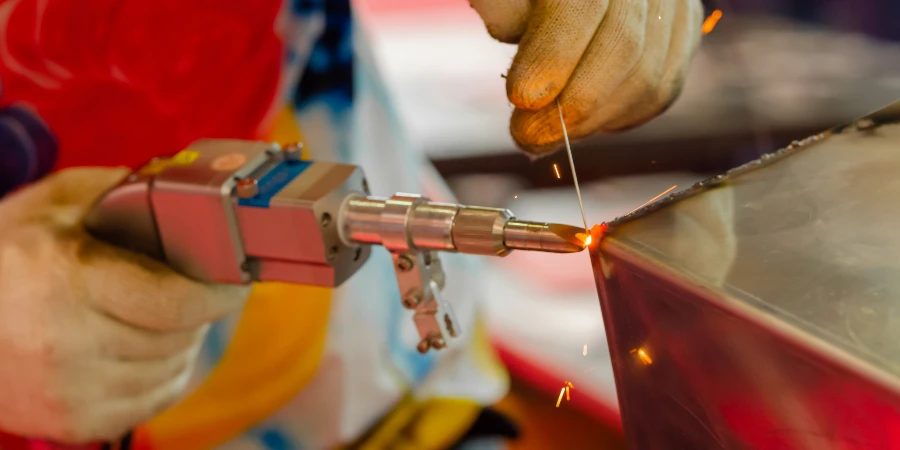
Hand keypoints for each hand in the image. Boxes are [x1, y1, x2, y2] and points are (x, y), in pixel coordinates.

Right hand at [0, 168, 249, 442]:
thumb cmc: (7, 252)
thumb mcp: (56, 203)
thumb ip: (122, 190)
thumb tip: (189, 191)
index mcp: (68, 280)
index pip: (176, 303)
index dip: (218, 293)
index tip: (235, 281)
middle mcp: (67, 342)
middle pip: (179, 336)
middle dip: (200, 312)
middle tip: (195, 291)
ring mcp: (68, 390)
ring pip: (172, 371)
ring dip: (183, 343)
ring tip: (166, 318)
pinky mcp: (71, 422)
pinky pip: (151, 401)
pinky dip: (163, 375)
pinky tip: (147, 350)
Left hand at [471, 0, 704, 156]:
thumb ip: (504, 13)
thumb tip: (530, 91)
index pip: (582, 7)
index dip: (553, 57)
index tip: (522, 97)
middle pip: (624, 45)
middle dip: (572, 103)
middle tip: (528, 135)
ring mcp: (672, 0)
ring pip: (649, 77)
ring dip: (593, 119)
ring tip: (549, 132)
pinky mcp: (685, 25)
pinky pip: (664, 88)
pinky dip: (621, 116)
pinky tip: (585, 121)